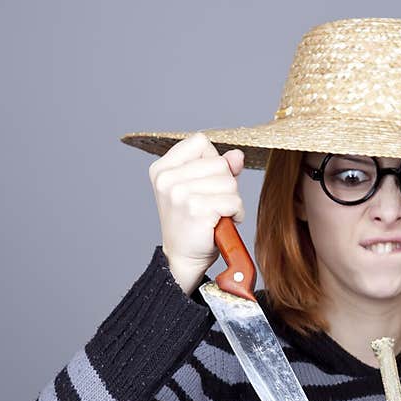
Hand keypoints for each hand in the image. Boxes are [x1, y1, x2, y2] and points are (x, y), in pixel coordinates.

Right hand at [148, 131, 245, 293]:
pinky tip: (222, 223)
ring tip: (217, 214)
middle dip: (225, 185)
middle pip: (219, 163)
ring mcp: (179, 193)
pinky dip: (236, 213)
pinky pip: (233, 201)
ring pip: (229, 182)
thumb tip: (237, 156)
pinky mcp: (196, 209)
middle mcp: (167, 178)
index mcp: (163, 168)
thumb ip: (218, 167)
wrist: (183, 258)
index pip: (200, 142)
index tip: (205, 183)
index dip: (212, 161)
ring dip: (231, 201)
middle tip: (212, 205)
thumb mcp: (201, 189)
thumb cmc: (192, 224)